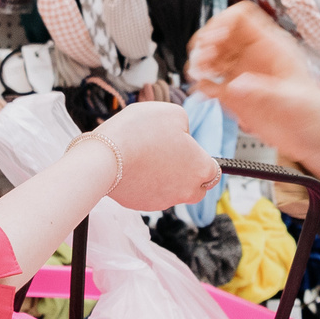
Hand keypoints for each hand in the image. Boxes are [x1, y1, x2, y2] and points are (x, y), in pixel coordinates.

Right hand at [84, 102, 220, 211]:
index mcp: (201, 168)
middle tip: (170, 156)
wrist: (106, 158)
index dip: (200, 158)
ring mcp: (165, 201)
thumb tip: (182, 134)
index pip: (214, 170)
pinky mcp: (143, 205)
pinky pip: (150, 195)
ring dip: (165, 179)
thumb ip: (185, 124)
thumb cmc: (141, 132)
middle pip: (196, 187)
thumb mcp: (172, 113)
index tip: (188, 150)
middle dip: (188, 175)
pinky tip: (133, 167)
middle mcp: (187, 190)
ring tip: (145, 157)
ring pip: (173, 192)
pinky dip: (145, 184)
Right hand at [186, 1, 319, 184]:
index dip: (223, 23)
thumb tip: (235, 85)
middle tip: (202, 61)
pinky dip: (202, 85)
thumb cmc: (316, 115)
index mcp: (271, 47)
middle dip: (205, 43)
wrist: (318, 142)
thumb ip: (265, 92)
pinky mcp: (236, 97)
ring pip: (211, 56)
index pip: (241, 18)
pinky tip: (202, 92)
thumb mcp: (294, 101)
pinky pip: (211, 84)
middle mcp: (253, 57)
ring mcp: (242, 76)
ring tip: (198, 75)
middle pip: (219, 34)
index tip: (214, 39)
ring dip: (200, 62)